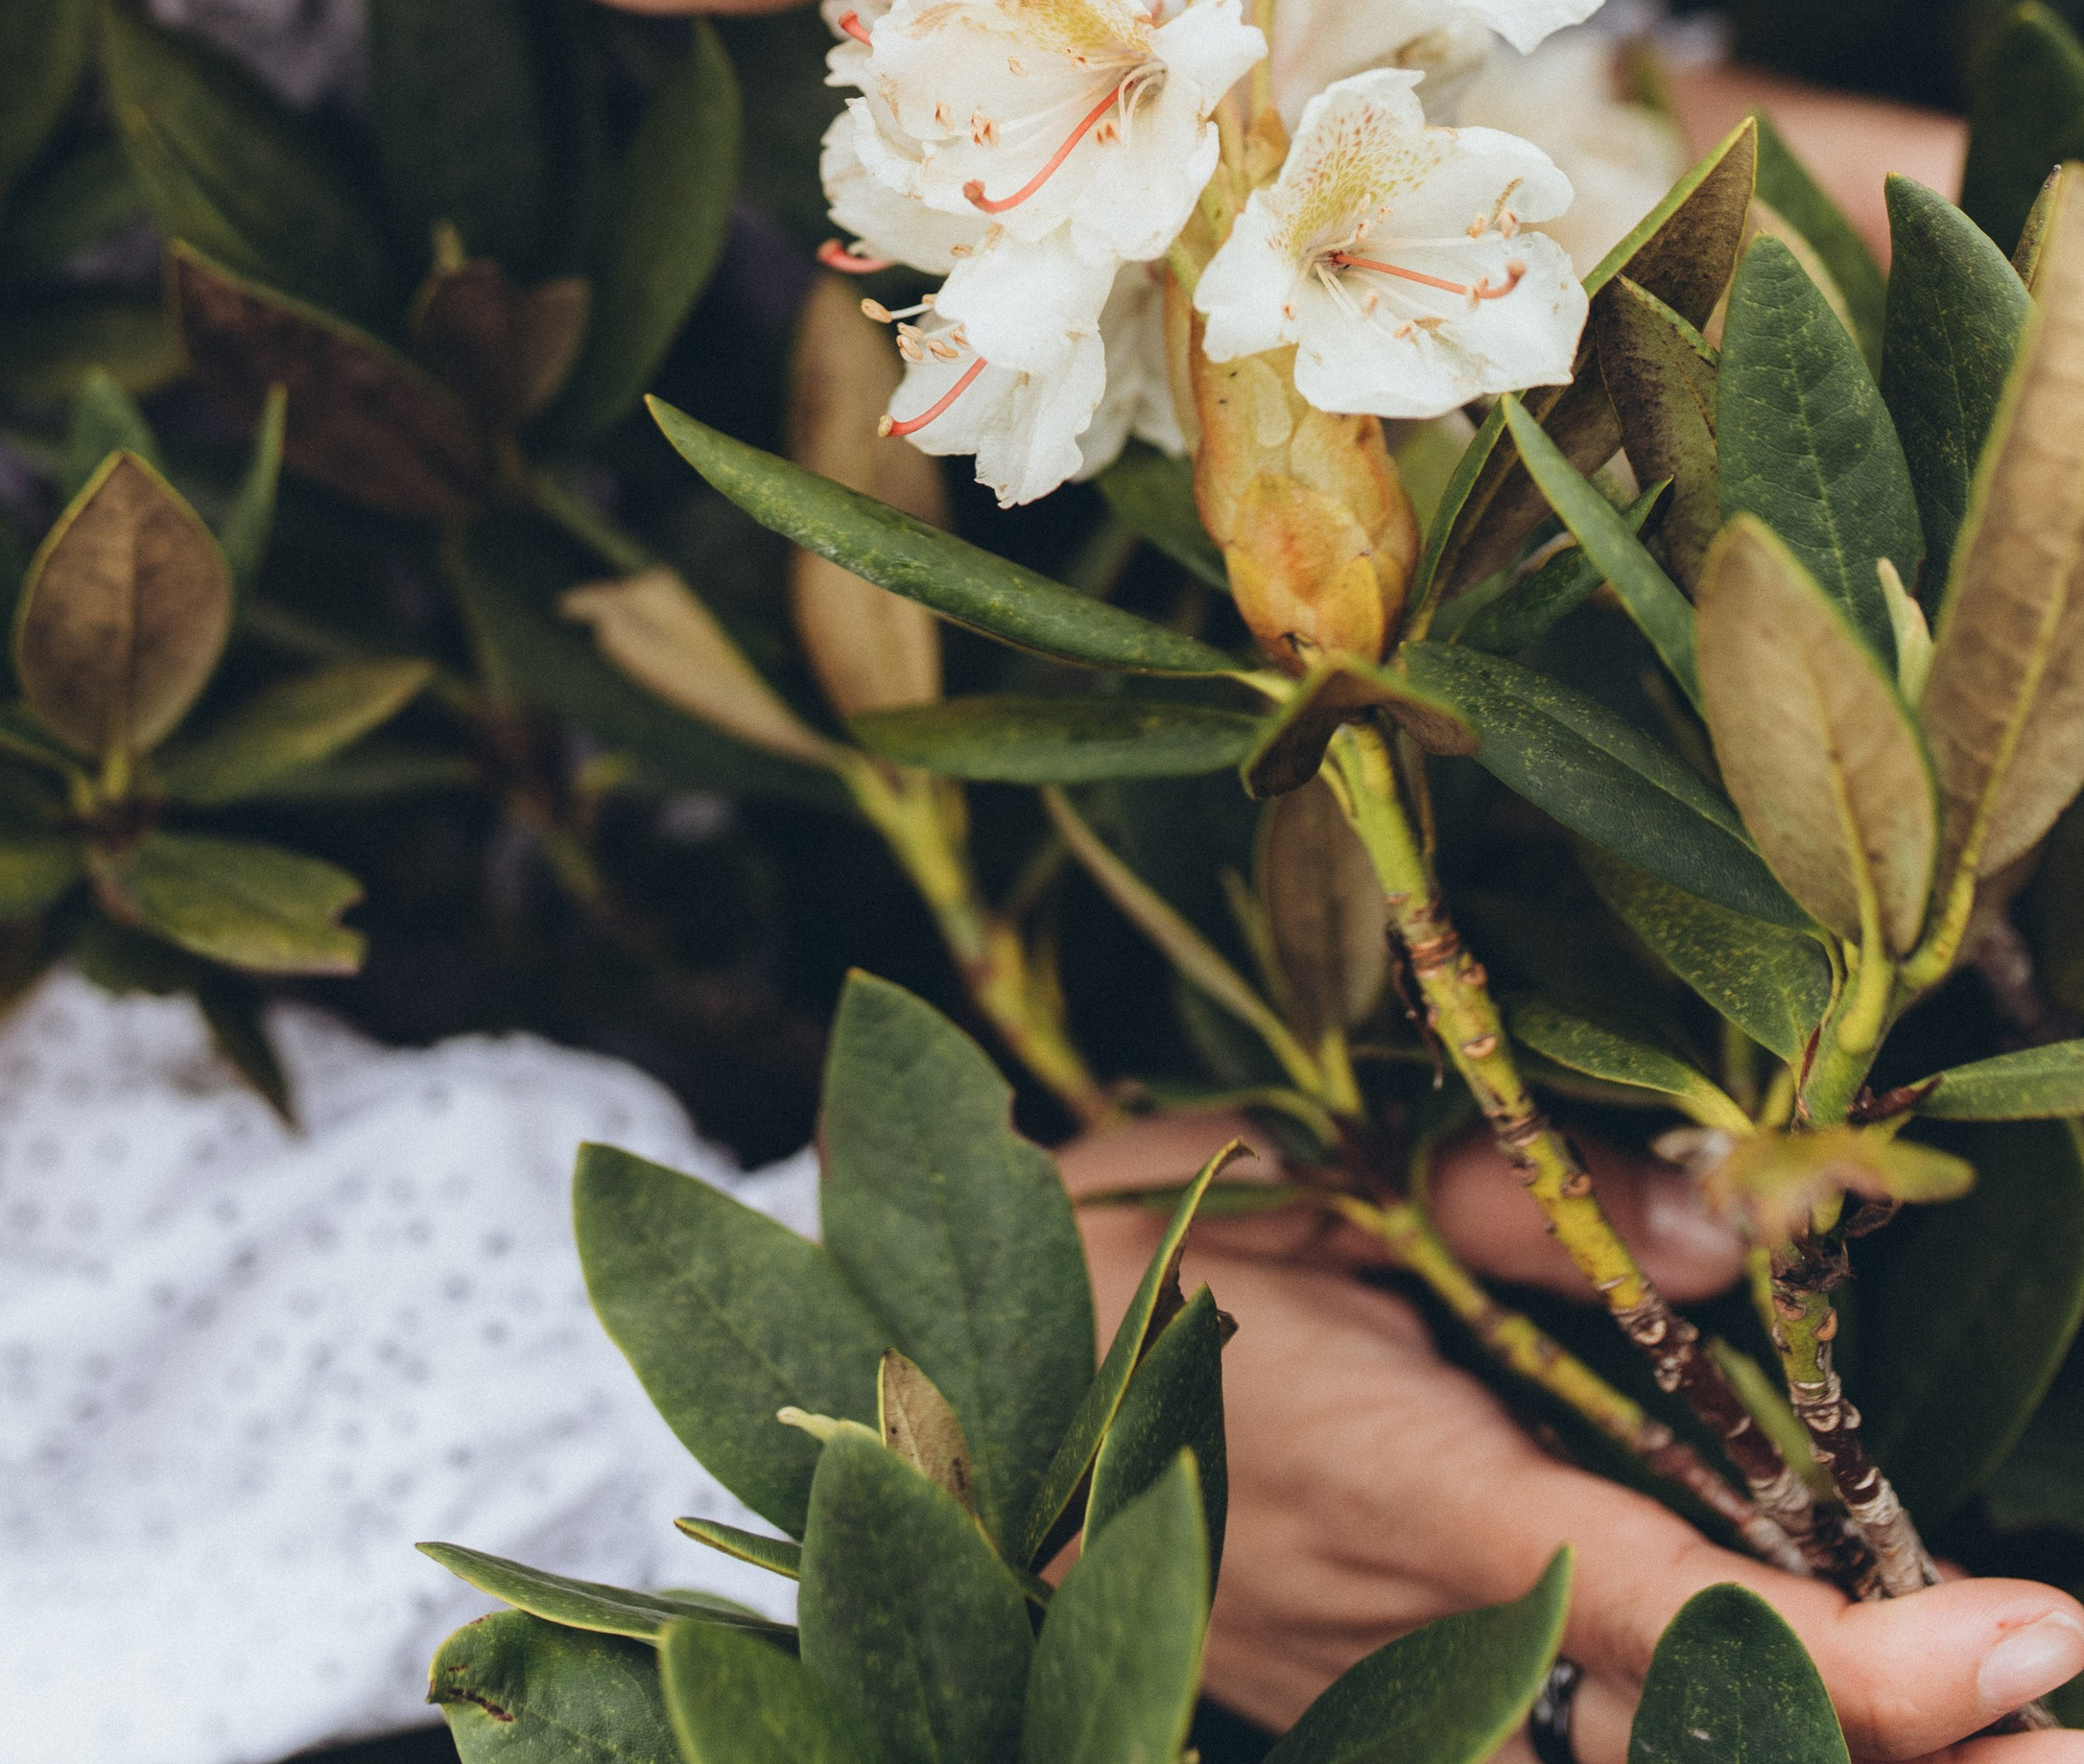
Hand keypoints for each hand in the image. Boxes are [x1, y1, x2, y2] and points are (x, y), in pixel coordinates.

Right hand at [1061, 1117, 2083, 1761]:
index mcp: (1410, 1490)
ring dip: (1815, 1743)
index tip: (2038, 1647)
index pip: (1680, 1611)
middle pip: (1702, 1739)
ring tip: (2004, 1727)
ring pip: (1630, 1759)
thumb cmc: (1101, 1258)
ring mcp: (1390, 1701)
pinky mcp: (1359, 1712)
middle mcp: (1423, 1638)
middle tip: (2075, 1724)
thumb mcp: (1286, 1176)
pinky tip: (1797, 1702)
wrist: (913, 1393)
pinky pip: (1553, 1743)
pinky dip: (1695, 1730)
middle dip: (1904, 1750)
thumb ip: (1505, 1206)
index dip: (1870, 1666)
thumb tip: (1732, 1222)